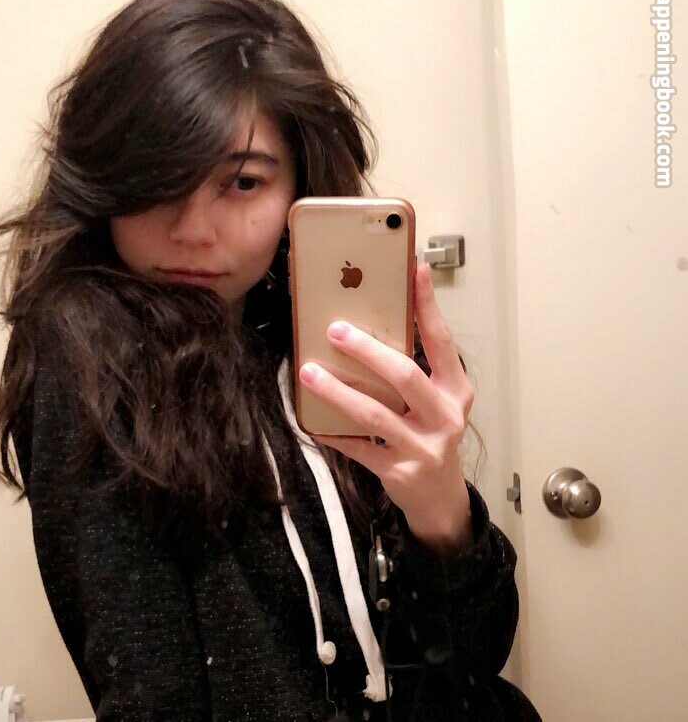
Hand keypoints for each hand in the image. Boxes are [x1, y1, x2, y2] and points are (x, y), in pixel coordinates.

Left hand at [298, 262, 474, 555]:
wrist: (441, 497)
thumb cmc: (432, 434)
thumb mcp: (436, 400)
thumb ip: (414, 368)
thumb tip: (370, 326)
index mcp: (456, 389)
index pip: (440, 339)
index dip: (427, 304)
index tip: (414, 268)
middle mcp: (445, 416)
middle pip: (404, 375)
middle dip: (367, 350)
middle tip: (335, 329)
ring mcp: (424, 446)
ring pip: (374, 413)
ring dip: (337, 390)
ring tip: (309, 371)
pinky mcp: (400, 471)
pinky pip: (358, 447)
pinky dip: (333, 432)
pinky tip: (311, 420)